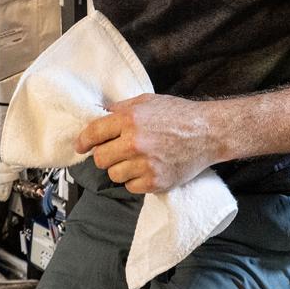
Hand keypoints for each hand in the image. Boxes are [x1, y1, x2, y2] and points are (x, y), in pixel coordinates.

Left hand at [75, 94, 216, 193]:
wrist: (209, 132)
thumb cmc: (179, 115)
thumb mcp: (147, 101)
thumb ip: (122, 109)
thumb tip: (98, 116)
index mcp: (130, 119)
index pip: (94, 133)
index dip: (83, 141)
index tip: (81, 146)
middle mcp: (135, 142)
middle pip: (100, 159)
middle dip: (104, 156)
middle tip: (115, 152)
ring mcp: (146, 164)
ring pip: (114, 175)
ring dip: (121, 169)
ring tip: (136, 160)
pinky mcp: (156, 181)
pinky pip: (131, 187)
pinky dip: (135, 181)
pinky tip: (146, 169)